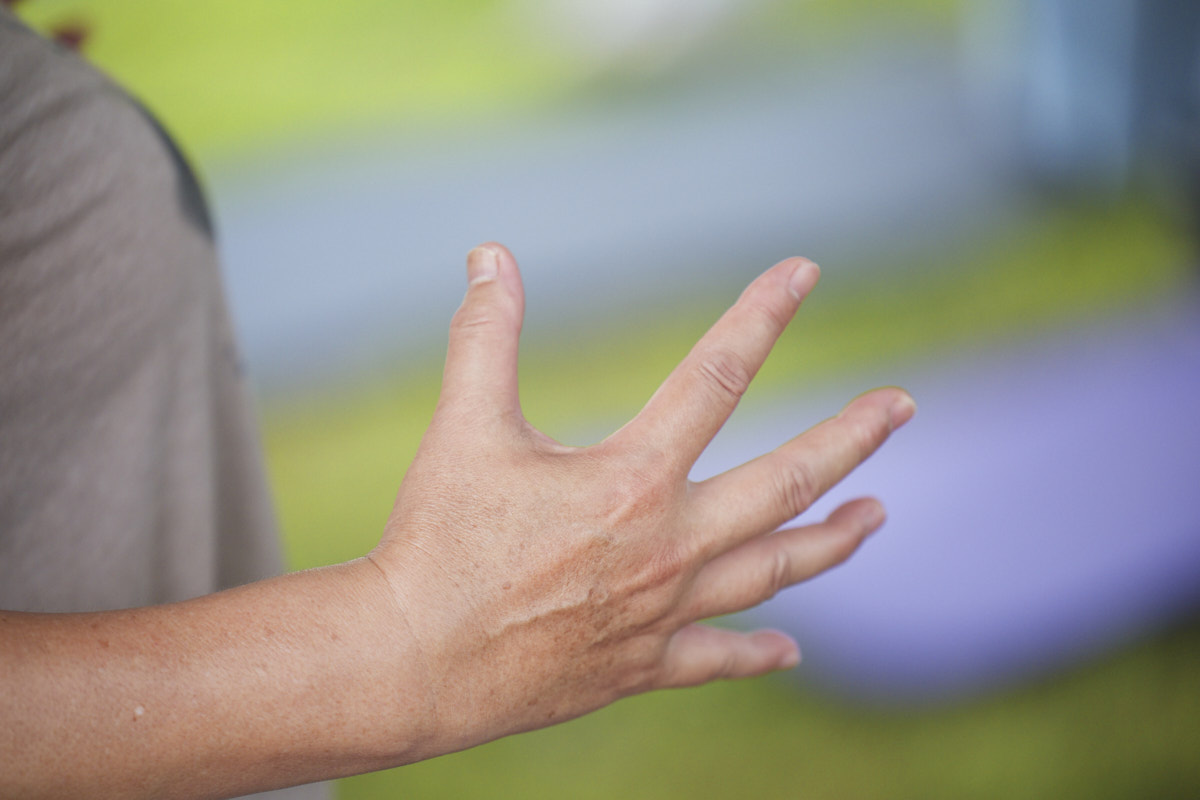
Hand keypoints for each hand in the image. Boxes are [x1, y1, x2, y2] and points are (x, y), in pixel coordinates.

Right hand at [368, 244, 913, 754]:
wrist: (413, 663)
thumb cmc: (436, 541)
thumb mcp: (462, 428)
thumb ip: (485, 336)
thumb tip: (490, 254)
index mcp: (632, 477)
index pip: (718, 375)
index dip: (764, 313)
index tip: (805, 271)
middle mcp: (669, 543)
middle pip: (787, 482)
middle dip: (851, 438)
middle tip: (902, 405)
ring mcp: (666, 609)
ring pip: (776, 570)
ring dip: (834, 540)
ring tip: (879, 517)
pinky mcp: (645, 664)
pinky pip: (720, 657)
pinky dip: (759, 652)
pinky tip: (793, 651)